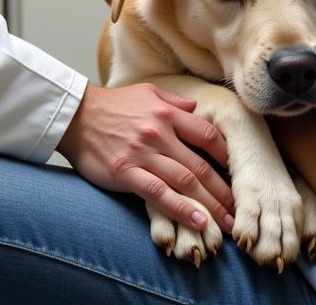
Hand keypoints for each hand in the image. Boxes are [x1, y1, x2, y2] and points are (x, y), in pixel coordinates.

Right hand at [57, 83, 235, 232]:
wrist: (77, 115)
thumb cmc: (113, 105)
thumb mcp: (147, 92)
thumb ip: (174, 102)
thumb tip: (195, 108)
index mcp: (166, 113)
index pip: (207, 135)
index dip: (226, 156)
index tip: (237, 173)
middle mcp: (159, 134)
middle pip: (200, 165)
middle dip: (223, 190)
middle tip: (238, 210)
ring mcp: (143, 154)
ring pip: (184, 182)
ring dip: (209, 205)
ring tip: (226, 223)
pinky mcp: (126, 173)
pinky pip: (159, 194)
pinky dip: (181, 209)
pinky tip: (198, 222)